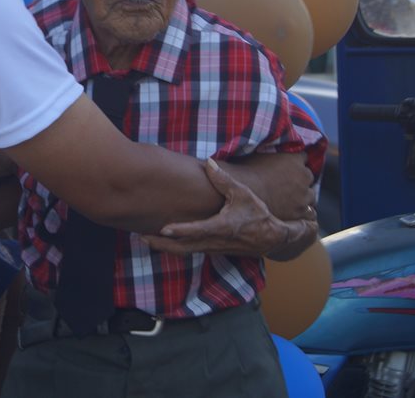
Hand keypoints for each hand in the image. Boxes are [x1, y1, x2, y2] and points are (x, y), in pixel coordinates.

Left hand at [142, 159, 316, 256]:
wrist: (272, 238)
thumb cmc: (258, 213)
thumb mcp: (243, 194)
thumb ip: (224, 180)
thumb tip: (208, 163)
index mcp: (221, 227)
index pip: (196, 231)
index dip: (179, 230)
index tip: (163, 228)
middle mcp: (215, 241)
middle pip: (183, 247)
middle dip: (162, 244)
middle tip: (141, 237)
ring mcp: (213, 249)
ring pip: (185, 252)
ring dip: (166, 248)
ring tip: (146, 240)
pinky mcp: (213, 251)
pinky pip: (191, 251)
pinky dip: (175, 248)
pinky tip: (164, 241)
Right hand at [230, 152, 315, 221]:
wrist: (243, 194)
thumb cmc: (246, 173)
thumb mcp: (259, 153)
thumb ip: (273, 152)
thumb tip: (273, 147)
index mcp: (294, 158)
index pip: (303, 157)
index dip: (295, 162)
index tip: (288, 166)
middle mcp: (303, 175)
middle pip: (308, 176)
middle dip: (301, 179)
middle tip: (288, 184)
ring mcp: (304, 195)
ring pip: (311, 195)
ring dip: (304, 196)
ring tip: (291, 199)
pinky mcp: (300, 211)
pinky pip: (310, 212)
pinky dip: (304, 211)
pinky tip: (295, 211)